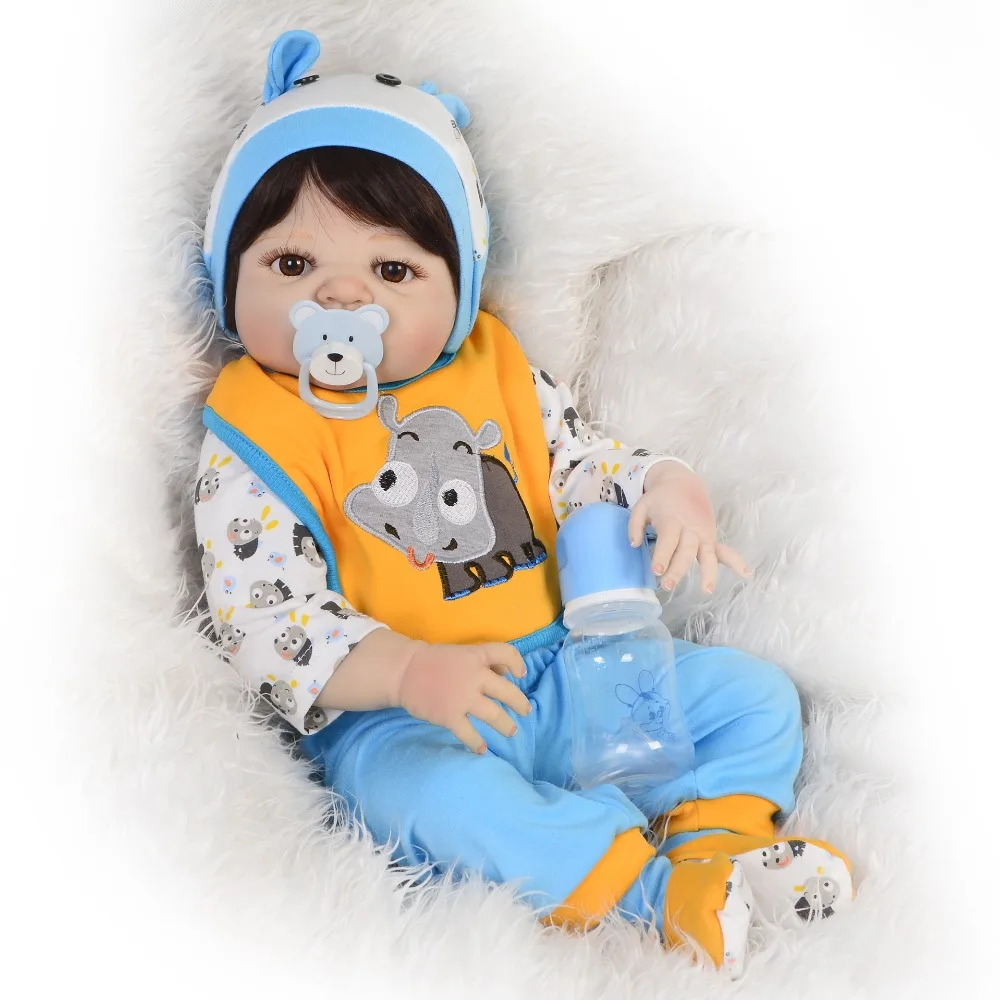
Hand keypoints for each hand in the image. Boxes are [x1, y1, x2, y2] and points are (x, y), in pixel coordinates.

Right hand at [397, 642, 532, 753]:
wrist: (403, 671)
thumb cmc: (433, 661)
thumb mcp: (461, 653)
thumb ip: (482, 662)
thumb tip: (505, 674)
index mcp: (476, 655)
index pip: (506, 653)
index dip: (517, 663)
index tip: (521, 675)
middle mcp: (474, 676)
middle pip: (506, 691)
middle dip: (519, 703)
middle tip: (526, 711)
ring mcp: (463, 698)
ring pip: (494, 715)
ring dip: (506, 725)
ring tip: (511, 731)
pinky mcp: (450, 716)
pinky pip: (469, 734)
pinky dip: (477, 744)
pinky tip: (482, 749)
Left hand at [627, 461, 753, 593]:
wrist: (684, 483)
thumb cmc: (660, 499)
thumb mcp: (642, 506)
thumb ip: (635, 525)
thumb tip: (634, 545)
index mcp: (672, 521)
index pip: (668, 540)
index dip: (663, 555)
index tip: (657, 570)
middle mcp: (690, 530)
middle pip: (686, 552)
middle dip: (678, 569)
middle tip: (667, 584)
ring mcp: (703, 536)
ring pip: (708, 555)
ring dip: (708, 573)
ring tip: (707, 590)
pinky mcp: (710, 539)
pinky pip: (725, 552)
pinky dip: (736, 562)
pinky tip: (746, 574)